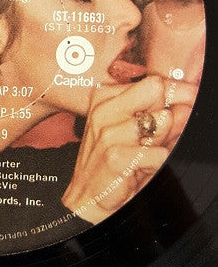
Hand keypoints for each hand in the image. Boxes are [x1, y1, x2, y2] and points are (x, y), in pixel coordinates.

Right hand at [62, 76, 195, 223]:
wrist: (88, 196)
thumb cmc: (112, 161)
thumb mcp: (134, 133)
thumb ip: (159, 116)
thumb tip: (186, 105)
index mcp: (104, 97)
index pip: (152, 81)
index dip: (177, 92)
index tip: (190, 99)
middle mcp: (104, 109)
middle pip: (156, 90)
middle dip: (167, 110)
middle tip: (157, 134)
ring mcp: (109, 132)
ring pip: (162, 121)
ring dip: (162, 140)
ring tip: (144, 152)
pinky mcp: (117, 156)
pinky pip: (160, 153)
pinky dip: (157, 163)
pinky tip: (139, 169)